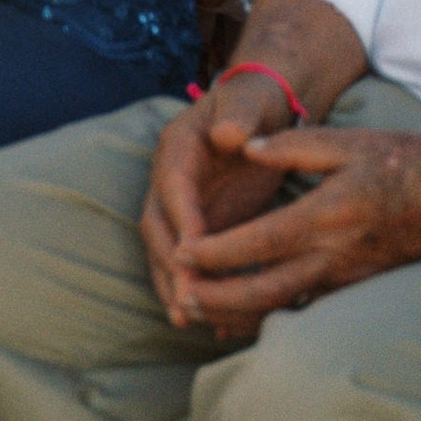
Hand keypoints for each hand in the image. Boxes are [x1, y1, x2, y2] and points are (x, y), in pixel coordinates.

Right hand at [141, 77, 297, 320]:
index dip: (181, 219)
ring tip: (186, 320)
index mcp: (178, 148)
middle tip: (187, 298)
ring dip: (174, 286)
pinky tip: (213, 321)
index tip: (193, 251)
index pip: (173, 186)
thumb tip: (228, 134)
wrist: (262, 109)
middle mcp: (171, 180)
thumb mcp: (248, 99)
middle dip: (169, 264)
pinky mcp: (203, 224)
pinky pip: (194, 262)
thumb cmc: (256, 100)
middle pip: (158, 227)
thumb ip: (238, 114)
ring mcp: (183, 206)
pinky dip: (198, 288)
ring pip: (168, 251)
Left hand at [150, 126, 420, 329]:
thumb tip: (243, 147)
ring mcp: (348, 279)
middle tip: (179, 297)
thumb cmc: (409, 163)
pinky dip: (272, 315)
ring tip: (200, 312)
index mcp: (327, 215)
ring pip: (283, 308)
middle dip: (216, 298)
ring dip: (239, 314)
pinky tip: (245, 315)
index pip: (258, 243)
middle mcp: (335, 255)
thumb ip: (292, 146)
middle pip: (263, 291)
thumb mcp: (349, 142)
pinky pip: (307, 309)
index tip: (182, 254)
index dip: (215, 253)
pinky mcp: (358, 289)